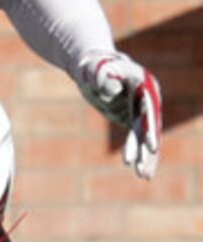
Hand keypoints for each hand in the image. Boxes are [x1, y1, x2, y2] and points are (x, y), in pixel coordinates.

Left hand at [78, 51, 160, 179]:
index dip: (150, 128)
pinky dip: (137, 151)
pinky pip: (137, 137)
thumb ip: (103, 78)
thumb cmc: (91, 66)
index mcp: (143, 83)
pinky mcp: (133, 117)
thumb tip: (113, 88)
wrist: (91, 66)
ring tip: (144, 176)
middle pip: (150, 125)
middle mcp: (148, 97)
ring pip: (145, 135)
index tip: (150, 146)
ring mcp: (142, 108)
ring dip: (144, 156)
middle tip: (143, 168)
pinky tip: (139, 169)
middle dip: (146, 148)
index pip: (149, 108)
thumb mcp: (94, 70)